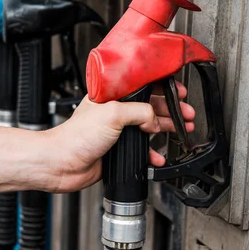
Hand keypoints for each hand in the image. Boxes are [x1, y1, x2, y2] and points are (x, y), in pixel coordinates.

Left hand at [46, 83, 194, 192]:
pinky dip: (152, 153)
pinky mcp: (116, 149)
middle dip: (170, 110)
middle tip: (186, 115)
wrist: (62, 164)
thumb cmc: (76, 136)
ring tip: (181, 130)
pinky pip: (140, 149)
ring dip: (166, 129)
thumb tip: (154, 118)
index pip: (142, 86)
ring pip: (147, 127)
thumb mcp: (113, 114)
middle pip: (149, 106)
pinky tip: (158, 156)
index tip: (179, 93)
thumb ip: (140, 112)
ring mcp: (115, 130)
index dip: (163, 88)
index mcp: (111, 95)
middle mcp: (114, 111)